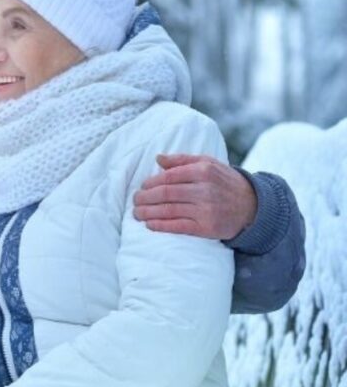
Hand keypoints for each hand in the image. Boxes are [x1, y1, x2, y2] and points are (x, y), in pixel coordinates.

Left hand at [133, 154, 256, 239]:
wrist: (252, 206)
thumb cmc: (224, 182)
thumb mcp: (208, 163)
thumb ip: (182, 160)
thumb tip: (158, 158)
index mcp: (203, 171)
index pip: (168, 177)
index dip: (150, 183)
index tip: (141, 187)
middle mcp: (205, 189)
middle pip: (165, 194)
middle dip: (145, 198)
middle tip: (135, 201)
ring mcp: (206, 209)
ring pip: (168, 210)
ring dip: (147, 213)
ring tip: (137, 213)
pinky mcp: (206, 228)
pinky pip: (177, 226)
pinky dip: (160, 226)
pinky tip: (149, 224)